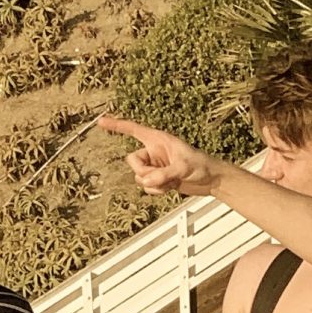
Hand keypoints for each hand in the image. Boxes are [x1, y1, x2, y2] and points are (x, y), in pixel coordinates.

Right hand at [98, 116, 218, 198]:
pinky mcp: (158, 179)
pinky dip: (157, 191)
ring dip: (154, 184)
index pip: (132, 129)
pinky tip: (171, 188)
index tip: (100, 122)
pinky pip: (147, 187)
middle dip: (144, 173)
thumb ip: (163, 174)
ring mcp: (155, 166)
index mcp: (157, 139)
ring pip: (139, 177)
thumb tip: (146, 181)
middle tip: (161, 177)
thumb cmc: (201, 165)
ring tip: (172, 182)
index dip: (116, 125)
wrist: (211, 180)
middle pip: (132, 162)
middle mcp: (153, 151)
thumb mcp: (183, 168)